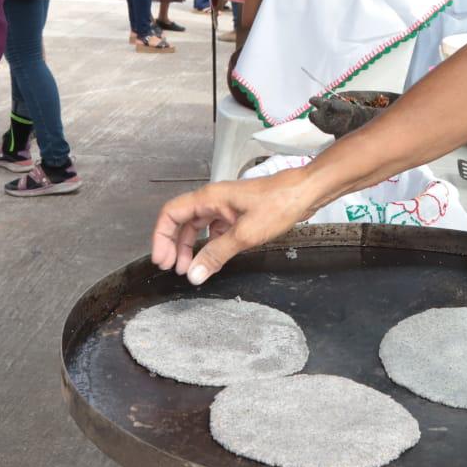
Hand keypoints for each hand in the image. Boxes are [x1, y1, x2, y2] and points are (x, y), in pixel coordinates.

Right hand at [151, 168, 318, 284]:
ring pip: (198, 226)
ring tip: (189, 268)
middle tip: (172, 268)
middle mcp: (213, 200)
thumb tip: (194, 274)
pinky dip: (209, 244)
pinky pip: (215, 229)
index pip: (171, 214)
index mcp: (209, 198)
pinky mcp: (238, 214)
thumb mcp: (245, 234)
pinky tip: (212, 258)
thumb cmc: (279, 203)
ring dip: (190, 246)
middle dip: (174, 245)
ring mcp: (226, 206)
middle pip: (182, 221)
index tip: (162, 259)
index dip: (161, 237)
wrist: (305, 192)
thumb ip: (217, 254)